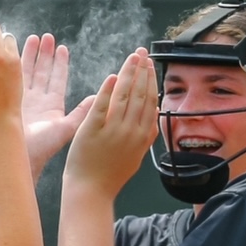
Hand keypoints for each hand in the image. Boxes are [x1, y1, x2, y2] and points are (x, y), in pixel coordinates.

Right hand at [20, 33, 93, 180]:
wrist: (21, 157)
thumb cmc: (44, 147)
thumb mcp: (67, 128)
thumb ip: (81, 112)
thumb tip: (98, 97)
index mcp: (53, 105)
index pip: (57, 79)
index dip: (60, 63)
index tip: (62, 47)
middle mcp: (38, 101)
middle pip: (42, 72)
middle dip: (45, 54)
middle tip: (48, 37)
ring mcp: (23, 100)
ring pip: (28, 72)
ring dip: (31, 55)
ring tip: (34, 38)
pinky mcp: (9, 100)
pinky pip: (13, 78)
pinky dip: (14, 64)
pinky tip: (13, 51)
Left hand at [64, 48, 156, 196]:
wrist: (91, 191)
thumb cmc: (110, 177)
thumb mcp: (136, 157)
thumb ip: (146, 137)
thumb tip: (154, 116)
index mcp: (142, 136)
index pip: (150, 101)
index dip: (151, 81)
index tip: (150, 66)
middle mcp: (131, 131)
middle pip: (140, 94)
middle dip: (142, 71)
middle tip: (142, 53)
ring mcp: (112, 130)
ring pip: (124, 96)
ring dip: (129, 74)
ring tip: (131, 58)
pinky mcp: (92, 130)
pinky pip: (102, 105)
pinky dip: (108, 90)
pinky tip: (112, 77)